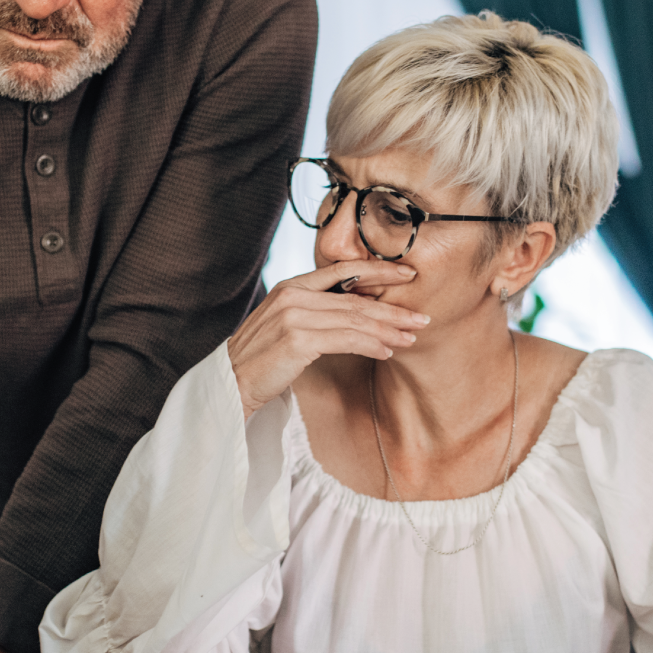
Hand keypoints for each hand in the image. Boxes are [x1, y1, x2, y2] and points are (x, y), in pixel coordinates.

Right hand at [226, 260, 429, 418]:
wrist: (231, 381)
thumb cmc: (262, 358)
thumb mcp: (286, 324)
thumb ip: (315, 312)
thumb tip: (358, 312)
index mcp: (292, 286)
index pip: (343, 270)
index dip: (379, 272)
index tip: (408, 275)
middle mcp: (293, 295)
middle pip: (355, 299)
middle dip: (393, 309)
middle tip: (421, 318)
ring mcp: (294, 316)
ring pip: (354, 319)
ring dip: (387, 330)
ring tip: (410, 338)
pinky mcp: (297, 340)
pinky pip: (345, 340)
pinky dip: (369, 345)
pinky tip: (386, 352)